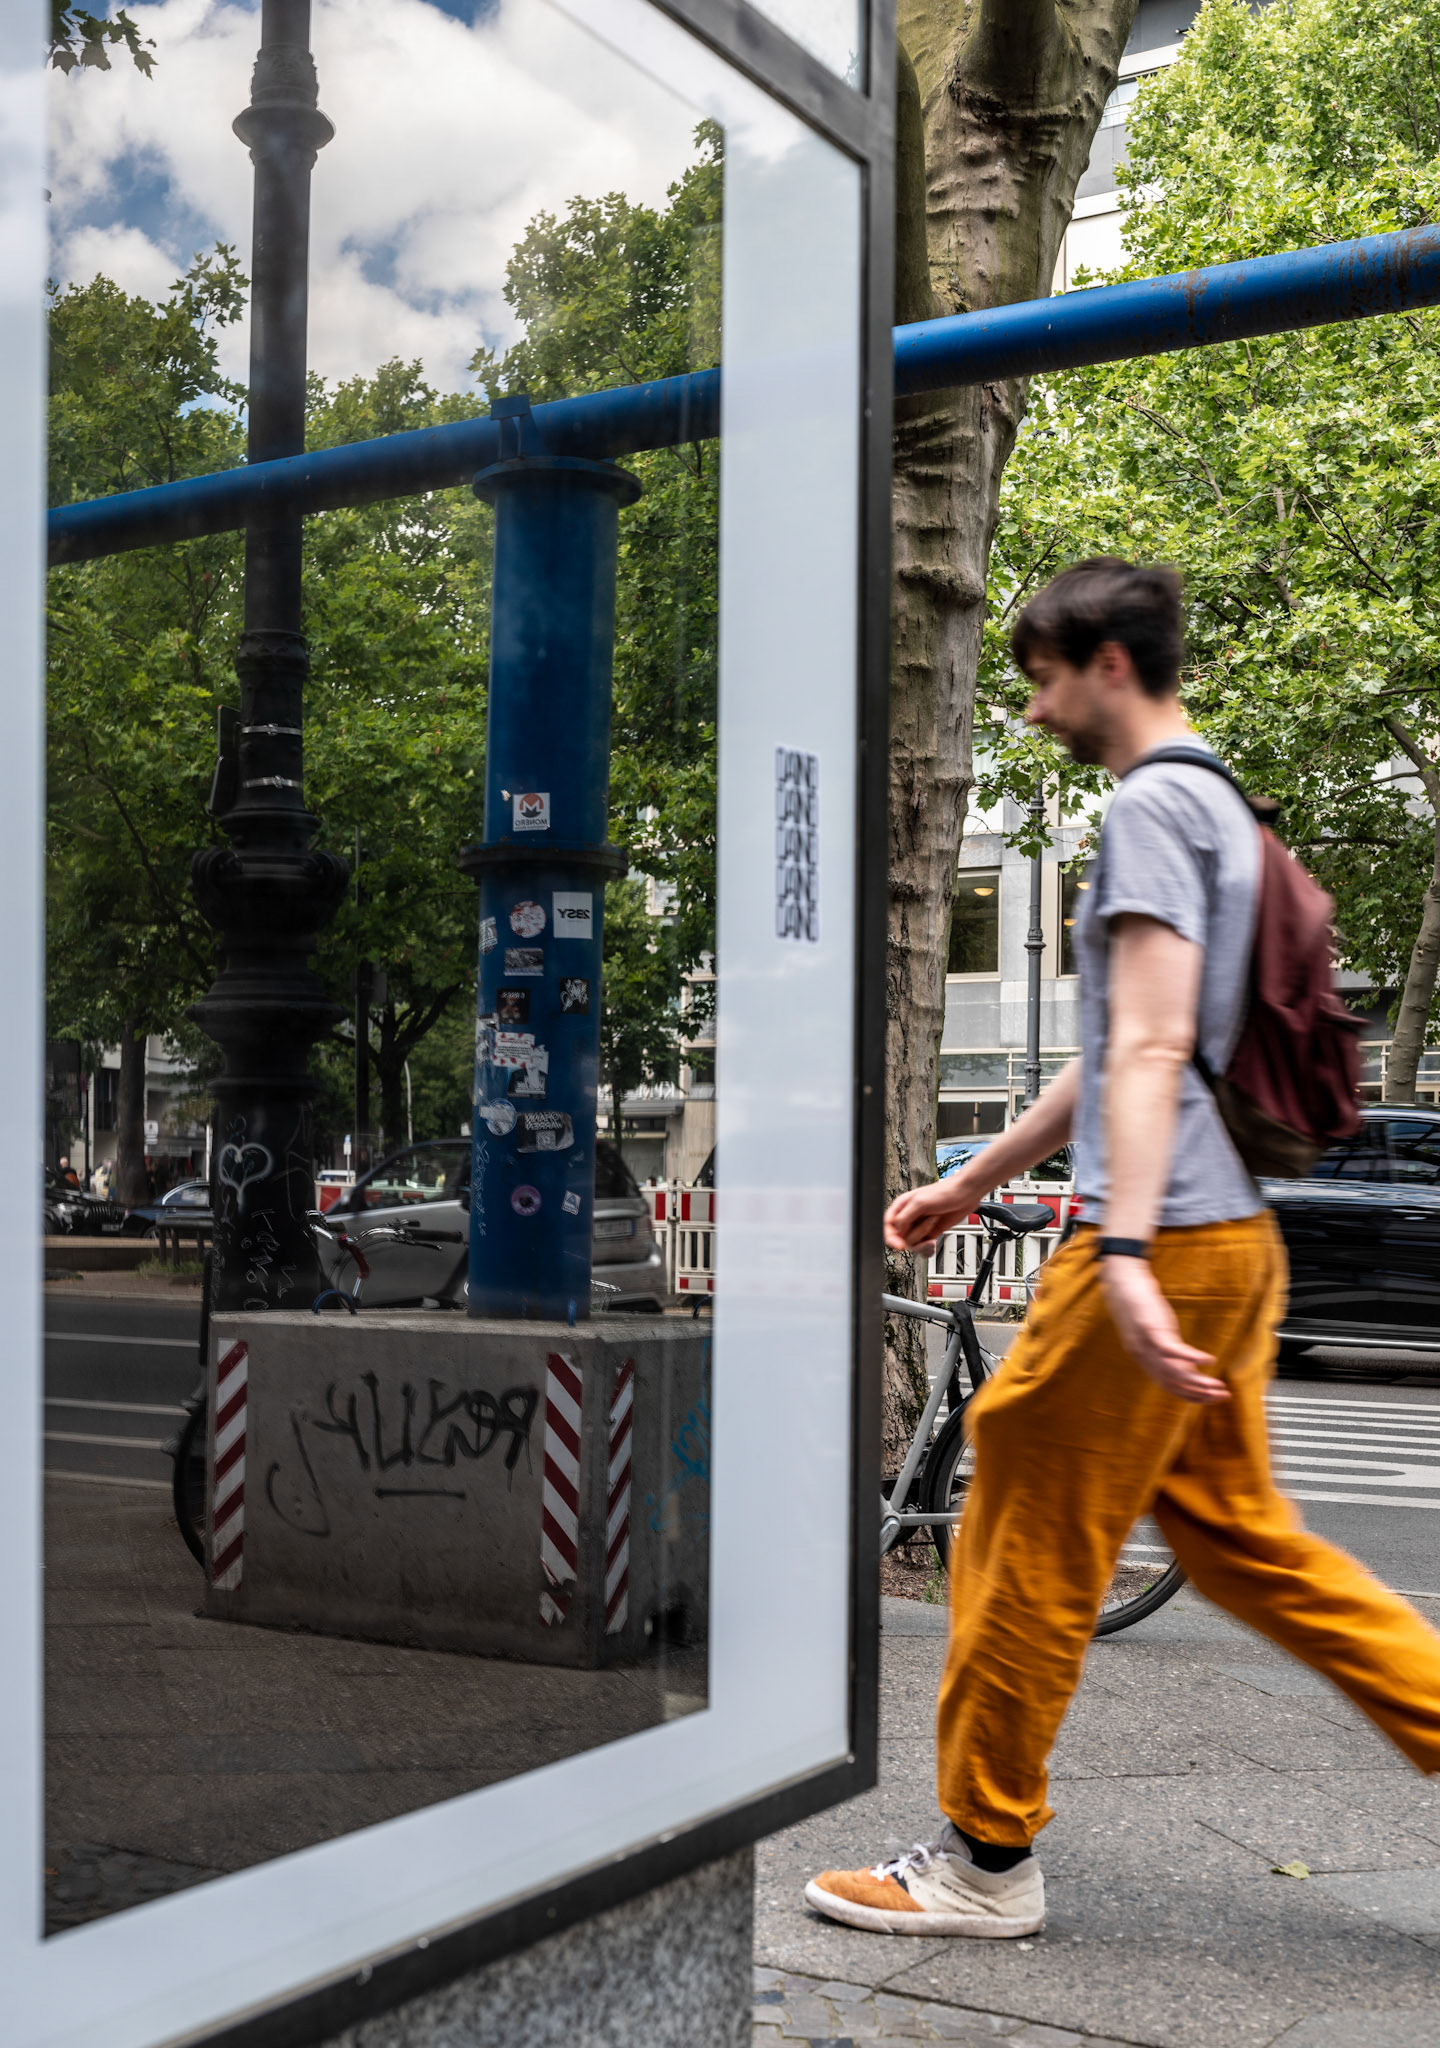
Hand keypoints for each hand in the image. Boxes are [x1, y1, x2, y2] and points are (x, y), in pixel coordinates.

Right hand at [884, 1173, 985, 1252]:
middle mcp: (909, 1217)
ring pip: (912, 1244)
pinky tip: (933, 1243)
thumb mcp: (920, 1202)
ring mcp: (919, 1226)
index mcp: (902, 1206)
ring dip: (924, 1238)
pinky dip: (927, 1249)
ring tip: (934, 1223)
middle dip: (914, 1235)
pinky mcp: (929, 1233)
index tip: (899, 1245)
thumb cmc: (944, 1192)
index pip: (889, 1225)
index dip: (891, 1236)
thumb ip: (905, 1217)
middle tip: (927, 1226)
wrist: (964, 1195)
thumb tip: (897, 1230)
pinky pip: (922, 1248)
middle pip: (900, 1237)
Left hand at [1100, 1256, 1228, 1404]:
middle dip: (1199, 1394)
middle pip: (1172, 1384)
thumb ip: (1169, 1352)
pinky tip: (1209, 1360)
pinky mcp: (1150, 1327)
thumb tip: (1190, 1368)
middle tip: (1224, 1395)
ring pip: (1173, 1372)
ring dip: (1198, 1382)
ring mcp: (1146, 1344)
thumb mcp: (1157, 1334)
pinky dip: (1190, 1357)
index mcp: (1145, 1361)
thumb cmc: (1142, 1308)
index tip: (1214, 1398)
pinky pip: (1171, 1349)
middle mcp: (1144, 1357)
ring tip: (1219, 1385)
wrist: (1123, 1284)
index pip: (1170, 1387)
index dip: (1192, 1396)